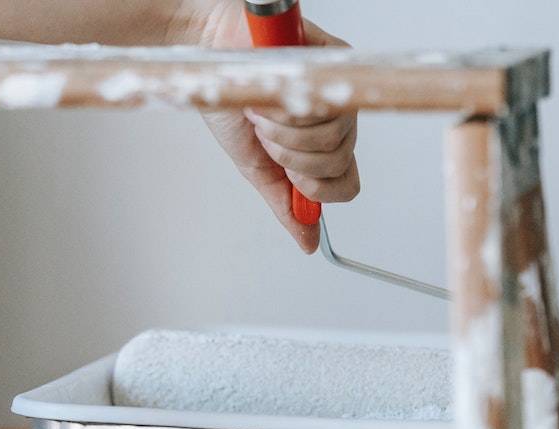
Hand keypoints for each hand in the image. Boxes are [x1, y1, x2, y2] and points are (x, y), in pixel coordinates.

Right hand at [198, 11, 359, 252]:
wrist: (210, 56)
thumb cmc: (233, 101)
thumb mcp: (255, 165)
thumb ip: (284, 203)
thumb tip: (308, 243)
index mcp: (323, 146)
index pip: (348, 184)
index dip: (317, 188)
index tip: (288, 175)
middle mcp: (338, 119)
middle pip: (338, 162)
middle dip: (291, 155)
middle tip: (265, 132)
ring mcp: (339, 89)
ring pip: (333, 138)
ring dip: (285, 131)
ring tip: (264, 109)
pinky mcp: (337, 58)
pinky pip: (324, 105)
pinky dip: (286, 108)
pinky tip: (270, 93)